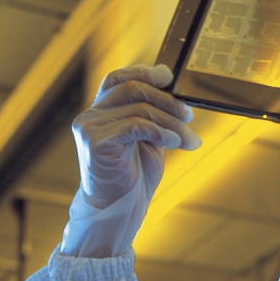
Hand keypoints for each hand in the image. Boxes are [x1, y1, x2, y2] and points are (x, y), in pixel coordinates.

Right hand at [72, 64, 200, 209]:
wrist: (120, 208)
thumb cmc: (134, 176)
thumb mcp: (149, 138)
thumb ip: (155, 115)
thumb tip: (176, 92)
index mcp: (102, 111)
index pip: (119, 77)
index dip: (144, 72)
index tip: (170, 79)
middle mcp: (91, 115)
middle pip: (133, 89)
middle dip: (168, 101)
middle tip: (189, 117)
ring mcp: (89, 127)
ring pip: (139, 108)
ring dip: (172, 122)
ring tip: (187, 140)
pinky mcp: (95, 141)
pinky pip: (136, 125)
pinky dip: (161, 132)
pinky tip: (174, 143)